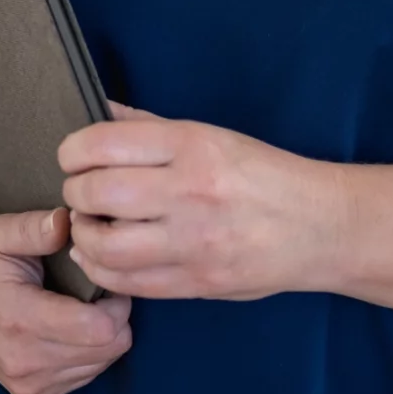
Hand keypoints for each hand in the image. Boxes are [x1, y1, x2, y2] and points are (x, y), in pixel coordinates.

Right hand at [0, 208, 131, 393]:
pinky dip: (86, 354)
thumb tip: (69, 221)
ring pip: (101, 365)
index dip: (117, 302)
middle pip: (108, 349)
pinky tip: (65, 330)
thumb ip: (36, 228)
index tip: (103, 279)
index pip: (101, 329)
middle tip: (94, 291)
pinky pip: (84, 379)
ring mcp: (26, 384)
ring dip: (100, 337)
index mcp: (20, 320)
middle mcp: (24, 361)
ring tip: (77, 308)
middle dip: (114, 317)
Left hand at [60, 103, 348, 300]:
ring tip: (91, 227)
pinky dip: (102, 271)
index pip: (101, 144)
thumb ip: (147, 126)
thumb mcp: (209, 134)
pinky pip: (128, 283)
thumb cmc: (262, 174)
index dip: (72, 152)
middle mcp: (190, 192)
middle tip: (83, 193)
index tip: (74, 158)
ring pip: (105, 246)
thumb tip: (95, 110)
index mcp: (191, 146)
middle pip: (96, 193)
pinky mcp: (197, 283)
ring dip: (84, 236)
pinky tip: (102, 256)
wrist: (320, 226)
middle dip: (76, 193)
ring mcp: (194, 242)